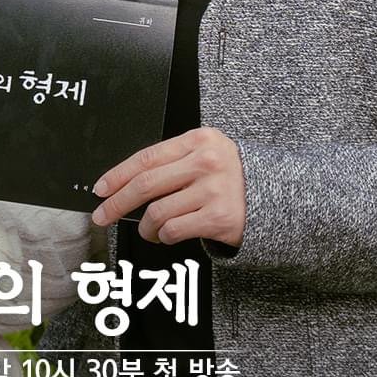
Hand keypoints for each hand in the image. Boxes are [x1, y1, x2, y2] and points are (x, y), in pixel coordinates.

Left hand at [90, 127, 246, 246]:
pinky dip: (165, 236)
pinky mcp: (219, 217)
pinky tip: (168, 235)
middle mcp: (206, 162)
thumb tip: (124, 184)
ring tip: (150, 230)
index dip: (118, 175)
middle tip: (102, 215)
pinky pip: (174, 230)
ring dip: (146, 227)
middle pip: (146, 185)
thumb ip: (173, 162)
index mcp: (198, 140)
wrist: (276, 196)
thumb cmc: (232, 177)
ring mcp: (214, 190)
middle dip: (117, 203)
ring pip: (157, 213)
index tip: (100, 188)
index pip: (146, 158)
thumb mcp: (206, 154)